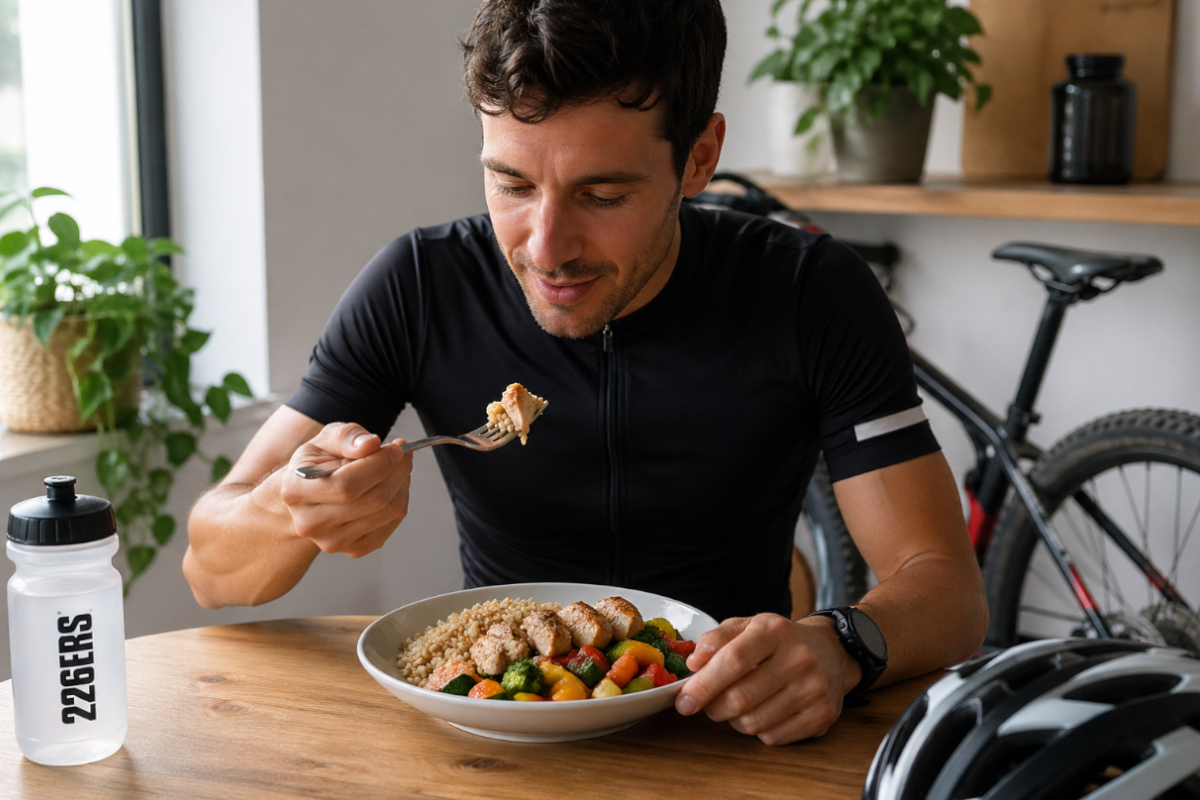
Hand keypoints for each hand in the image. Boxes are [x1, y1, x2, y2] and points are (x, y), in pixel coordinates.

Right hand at [275, 422, 412, 556]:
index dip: (380, 465)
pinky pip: (392, 524)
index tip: (397, 448)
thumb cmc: (319, 465)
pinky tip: (391, 487)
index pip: (347, 485)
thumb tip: (370, 444)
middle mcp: (310, 523)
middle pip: (372, 500)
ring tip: (397, 468)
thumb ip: (347, 437)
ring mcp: (332, 541)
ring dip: (402, 485)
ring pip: (387, 512)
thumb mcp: (326, 440)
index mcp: (296, 490)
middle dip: (397, 473)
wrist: (309, 498)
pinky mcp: (354, 549)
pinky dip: (400, 501)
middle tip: (403, 455)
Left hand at [673, 614, 859, 744]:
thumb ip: (716, 639)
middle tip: (709, 704)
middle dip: (714, 707)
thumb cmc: (779, 640)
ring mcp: (813, 689)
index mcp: (774, 631)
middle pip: (740, 698)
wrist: (833, 652)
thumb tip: (693, 664)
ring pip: (753, 722)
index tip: (683, 701)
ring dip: (735, 720)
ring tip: (739, 705)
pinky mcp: (822, 716)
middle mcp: (798, 658)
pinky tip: (763, 712)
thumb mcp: (748, 626)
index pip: (732, 661)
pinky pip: (772, 737)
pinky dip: (758, 730)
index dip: (703, 685)